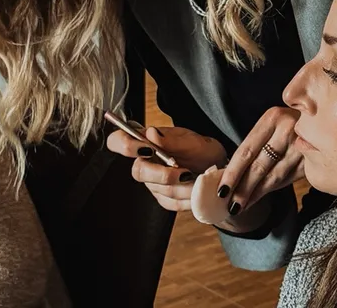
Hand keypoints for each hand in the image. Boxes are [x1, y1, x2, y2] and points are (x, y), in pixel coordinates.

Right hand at [107, 125, 226, 211]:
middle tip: (185, 172)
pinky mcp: (163, 198)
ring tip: (201, 179)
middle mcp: (145, 162)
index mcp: (147, 141)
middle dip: (163, 174)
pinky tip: (199, 190)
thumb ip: (172, 140)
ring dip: (183, 187)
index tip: (147, 149)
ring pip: (159, 189)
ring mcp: (152, 182)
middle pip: (138, 171)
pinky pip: (170, 203)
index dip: (126, 146)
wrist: (218, 167)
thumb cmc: (203, 150)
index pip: (118, 141)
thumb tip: (151, 133)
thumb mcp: (193, 141)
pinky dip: (187, 198)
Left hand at [218, 107, 304, 216]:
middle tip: (231, 205)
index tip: (221, 190)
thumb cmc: (289, 124)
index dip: (232, 173)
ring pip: (275, 176)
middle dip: (243, 188)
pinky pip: (289, 178)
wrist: (325, 119)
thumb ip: (255, 146)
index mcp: (272, 117)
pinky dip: (274, 188)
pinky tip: (262, 195)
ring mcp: (304, 145)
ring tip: (242, 205)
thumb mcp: (272, 125)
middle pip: (260, 165)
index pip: (246, 150)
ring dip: (257, 193)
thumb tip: (229, 175)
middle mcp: (289, 128)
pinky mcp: (315, 159)